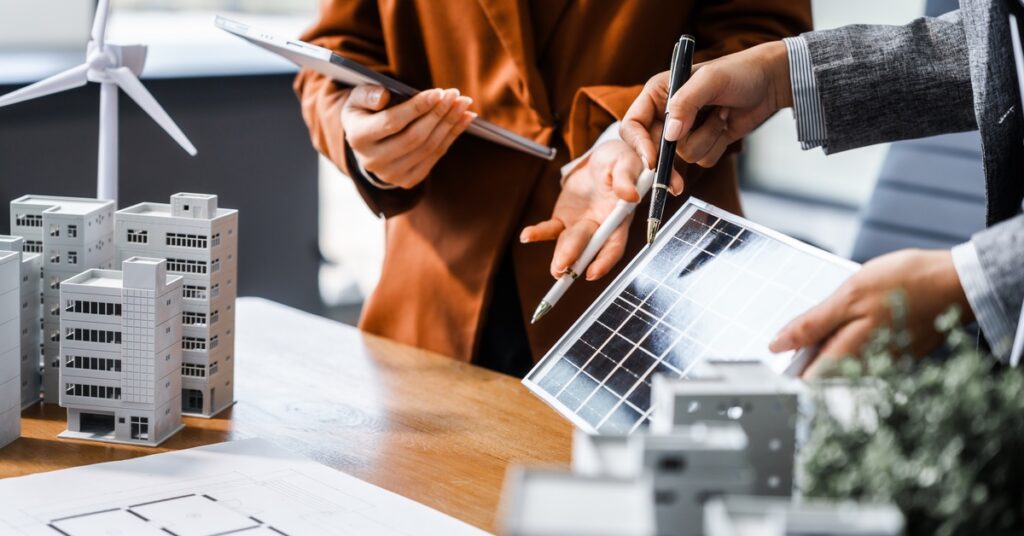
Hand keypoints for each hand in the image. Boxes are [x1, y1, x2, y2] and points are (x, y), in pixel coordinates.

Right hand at [342, 85, 475, 188]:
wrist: (367, 142)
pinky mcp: (407, 180)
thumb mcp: (359, 98)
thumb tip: (384, 96)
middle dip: (438, 114)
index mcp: (357, 137)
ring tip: (463, 104)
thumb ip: (368, 94)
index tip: (438, 92)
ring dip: (450, 124)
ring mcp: (390, 175)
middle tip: (455, 95)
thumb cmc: (366, 111)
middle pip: (414, 137)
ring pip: (428, 148)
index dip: (417, 108)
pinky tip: (464, 119)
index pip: (392, 123)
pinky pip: (435, 156)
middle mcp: (372, 161)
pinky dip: (452, 136)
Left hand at [520, 139, 643, 280]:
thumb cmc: (620, 160)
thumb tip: (630, 195)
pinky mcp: (564, 218)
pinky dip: (538, 233)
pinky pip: (550, 229)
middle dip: (575, 259)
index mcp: (619, 218)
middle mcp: (600, 227)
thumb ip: (627, 179)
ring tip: (554, 270)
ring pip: (568, 244)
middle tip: (561, 269)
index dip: (605, 261)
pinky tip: (527, 236)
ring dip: (560, 257)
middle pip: (588, 247)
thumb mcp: (627, 163)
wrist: (602, 157)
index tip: (592, 273)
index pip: (614, 245)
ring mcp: (580, 225)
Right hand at [621, 40, 790, 171]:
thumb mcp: (710, 80)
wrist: (770, 81)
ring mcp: (686, 130)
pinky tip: (726, 123)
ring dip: (706, 139)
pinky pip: (702, 159)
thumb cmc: (739, 71)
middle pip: (655, 148)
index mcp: (659, 93)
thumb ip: (685, 103)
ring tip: (721, 115)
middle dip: (669, 163)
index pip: (634, 124)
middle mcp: (668, 113)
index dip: (638, 145)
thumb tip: (669, 135)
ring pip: (683, 156)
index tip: (651, 161)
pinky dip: (717, 145)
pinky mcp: (705, 141)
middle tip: (676, 185)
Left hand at [768, 249, 972, 378]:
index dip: (789, 361)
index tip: (783, 346)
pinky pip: (865, 351)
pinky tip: (868, 315)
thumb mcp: (849, 296)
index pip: (805, 378)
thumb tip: (777, 345)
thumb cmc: (906, 284)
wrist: (958, 283)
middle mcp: (866, 371)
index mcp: (848, 358)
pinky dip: (858, 335)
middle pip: (823, 369)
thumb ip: (811, 325)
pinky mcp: (897, 357)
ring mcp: (884, 366)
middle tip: (824, 317)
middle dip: (813, 347)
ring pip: (844, 359)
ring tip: (851, 312)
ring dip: (836, 339)